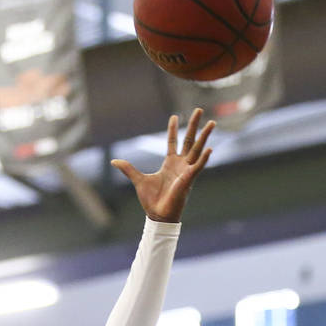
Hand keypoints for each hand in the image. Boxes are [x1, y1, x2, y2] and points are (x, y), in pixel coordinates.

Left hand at [111, 108, 214, 222]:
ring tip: (212, 123)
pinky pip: (198, 167)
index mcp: (169, 163)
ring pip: (198, 150)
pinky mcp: (189, 180)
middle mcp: (180, 164)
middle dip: (194, 126)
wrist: (157, 215)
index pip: (173, 142)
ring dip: (204, 137)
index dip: (173, 129)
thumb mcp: (138, 180)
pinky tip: (210, 149)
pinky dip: (204, 159)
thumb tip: (114, 161)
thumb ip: (128, 169)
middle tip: (199, 109)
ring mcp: (186, 171)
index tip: (175, 116)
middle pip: (189, 140)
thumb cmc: (151, 200)